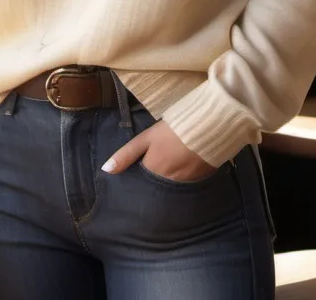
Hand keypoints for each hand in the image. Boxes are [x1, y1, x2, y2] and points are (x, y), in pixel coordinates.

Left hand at [101, 119, 216, 182]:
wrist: (208, 126)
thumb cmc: (173, 130)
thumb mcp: (146, 138)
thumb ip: (126, 154)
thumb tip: (106, 170)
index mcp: (153, 173)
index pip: (140, 185)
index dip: (137, 181)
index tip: (135, 177)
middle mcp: (168, 184)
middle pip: (155, 189)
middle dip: (151, 185)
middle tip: (153, 172)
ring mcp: (185, 185)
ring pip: (171, 189)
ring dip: (167, 184)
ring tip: (168, 170)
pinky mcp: (200, 182)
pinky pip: (186, 186)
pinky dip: (182, 181)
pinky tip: (183, 169)